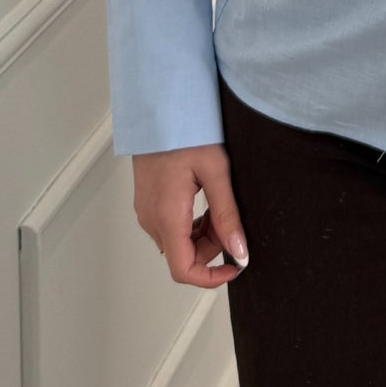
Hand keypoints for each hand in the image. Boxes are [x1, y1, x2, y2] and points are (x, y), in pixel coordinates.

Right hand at [132, 144, 249, 288]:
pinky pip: (170, 226)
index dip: (211, 277)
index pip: (183, 270)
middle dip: (212, 248)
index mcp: (167, 216)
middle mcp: (151, 218)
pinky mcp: (148, 202)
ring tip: (220, 205)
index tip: (234, 266)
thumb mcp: (216, 172)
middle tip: (231, 222)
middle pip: (183, 256)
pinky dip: (191, 224)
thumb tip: (239, 251)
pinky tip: (205, 201)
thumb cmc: (186, 131)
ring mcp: (146, 210)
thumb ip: (227, 215)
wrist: (160, 108)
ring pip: (178, 242)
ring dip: (202, 235)